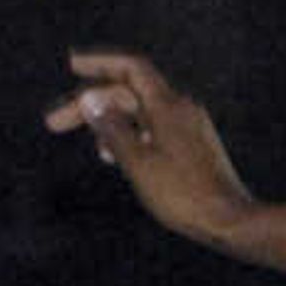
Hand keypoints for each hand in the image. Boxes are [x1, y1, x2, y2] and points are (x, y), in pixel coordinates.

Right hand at [45, 50, 257, 242]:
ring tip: (91, 147)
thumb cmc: (184, 195)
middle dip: (90, 105)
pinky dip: (131, 136)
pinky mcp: (194, 147)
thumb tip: (90, 100)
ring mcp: (191, 128)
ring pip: (141, 113)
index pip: (132, 68)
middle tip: (53, 124)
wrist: (232, 223)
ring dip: (110, 123)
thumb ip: (112, 128)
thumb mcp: (138, 162)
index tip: (71, 65)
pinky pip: (154, 130)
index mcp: (170, 106)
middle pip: (129, 93)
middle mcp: (183, 110)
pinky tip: (115, 156)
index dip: (99, 63)